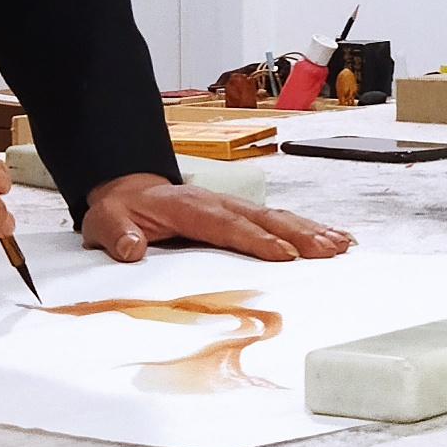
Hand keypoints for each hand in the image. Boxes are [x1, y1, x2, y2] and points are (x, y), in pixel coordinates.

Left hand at [81, 172, 353, 266]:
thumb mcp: (104, 223)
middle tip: (329, 250)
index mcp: (187, 207)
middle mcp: (217, 203)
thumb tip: (133, 248)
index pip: (226, 225)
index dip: (256, 239)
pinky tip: (332, 239)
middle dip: (299, 234)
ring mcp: (232, 207)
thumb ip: (117, 235)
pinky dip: (307, 228)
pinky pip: (277, 220)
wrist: (127, 191)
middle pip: (263, 218)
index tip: (284, 254)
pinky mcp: (241, 215)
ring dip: (310, 231)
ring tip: (341, 245)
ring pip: (277, 217)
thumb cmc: (121, 211)